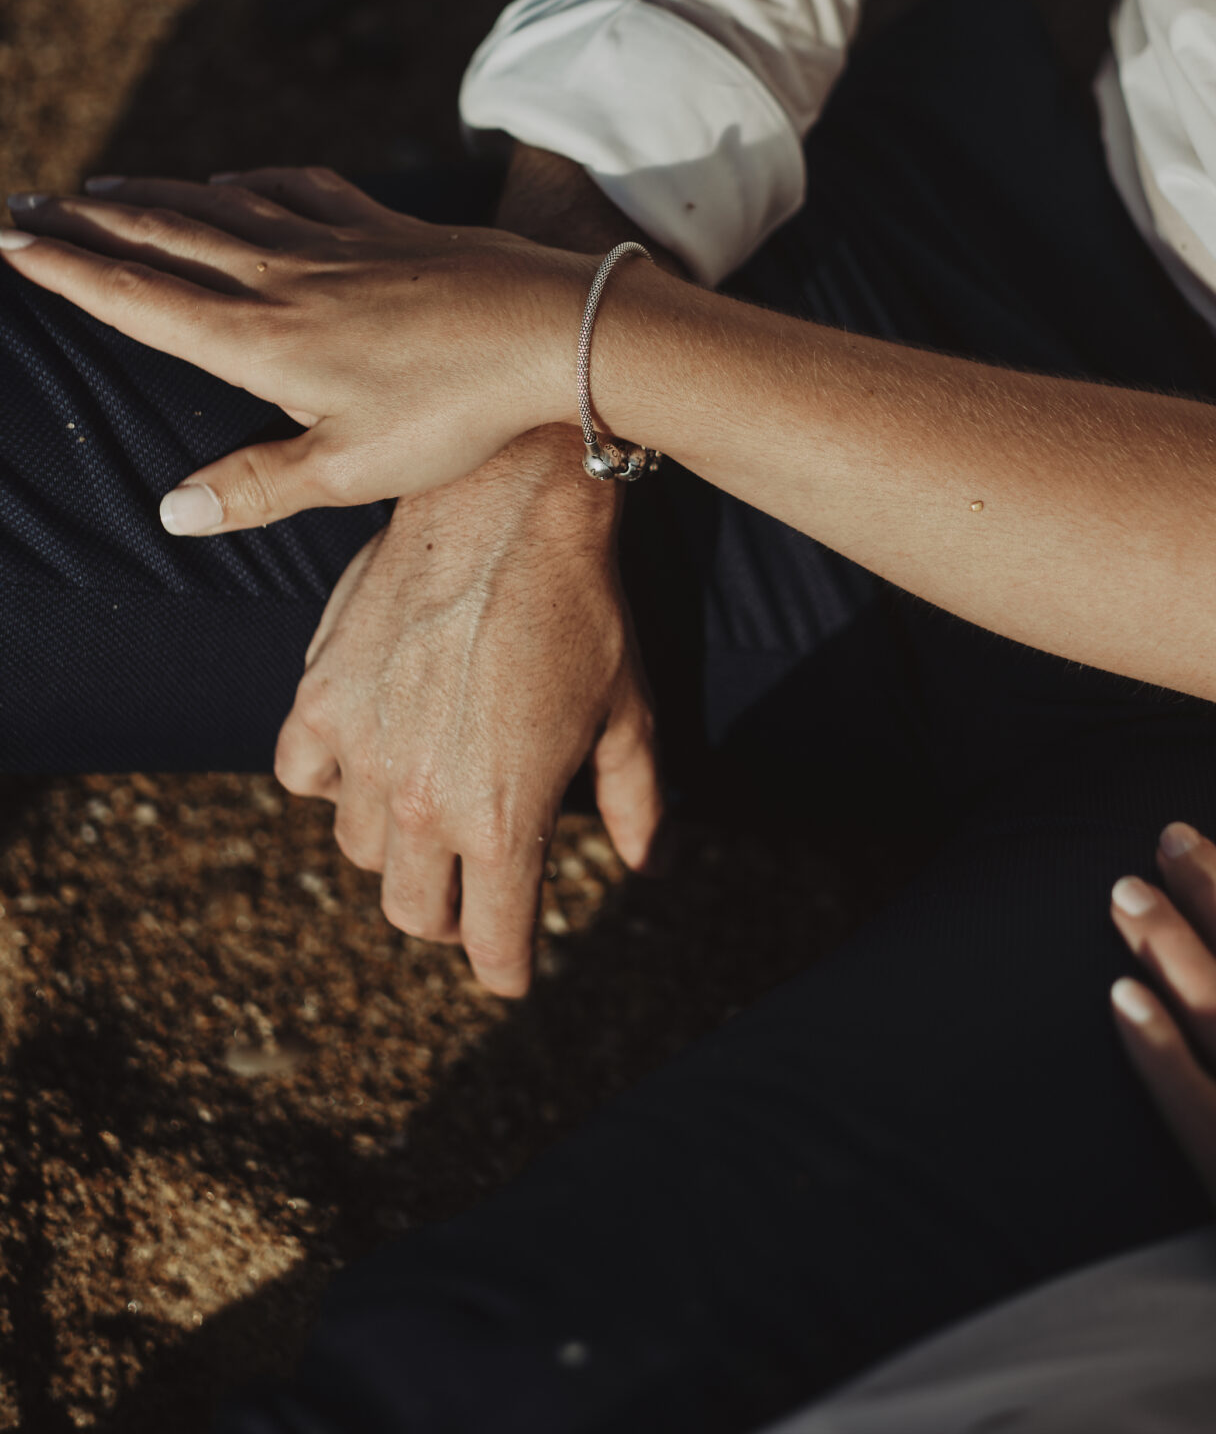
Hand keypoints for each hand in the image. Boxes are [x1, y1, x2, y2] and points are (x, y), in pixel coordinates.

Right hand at [0, 168, 590, 531]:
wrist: (554, 333)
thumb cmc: (454, 410)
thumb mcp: (350, 471)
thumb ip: (257, 488)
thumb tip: (170, 512)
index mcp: (261, 341)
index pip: (140, 299)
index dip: (68, 272)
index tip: (8, 244)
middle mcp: (284, 279)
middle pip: (163, 238)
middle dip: (85, 221)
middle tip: (23, 203)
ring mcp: (337, 244)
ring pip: (221, 205)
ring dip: (154, 193)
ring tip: (102, 186)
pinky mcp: (389, 228)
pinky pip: (300, 189)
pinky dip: (250, 180)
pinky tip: (233, 178)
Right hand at [278, 433, 661, 996]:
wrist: (507, 509)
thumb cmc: (583, 610)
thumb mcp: (626, 712)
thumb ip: (635, 801)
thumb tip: (648, 866)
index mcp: (504, 822)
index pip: (491, 944)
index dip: (506, 968)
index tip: (510, 970)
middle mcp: (422, 802)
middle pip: (415, 912)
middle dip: (450, 916)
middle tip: (474, 892)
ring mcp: (362, 751)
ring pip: (360, 846)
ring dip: (396, 841)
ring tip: (432, 803)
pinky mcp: (319, 699)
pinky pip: (304, 775)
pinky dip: (332, 778)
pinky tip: (372, 750)